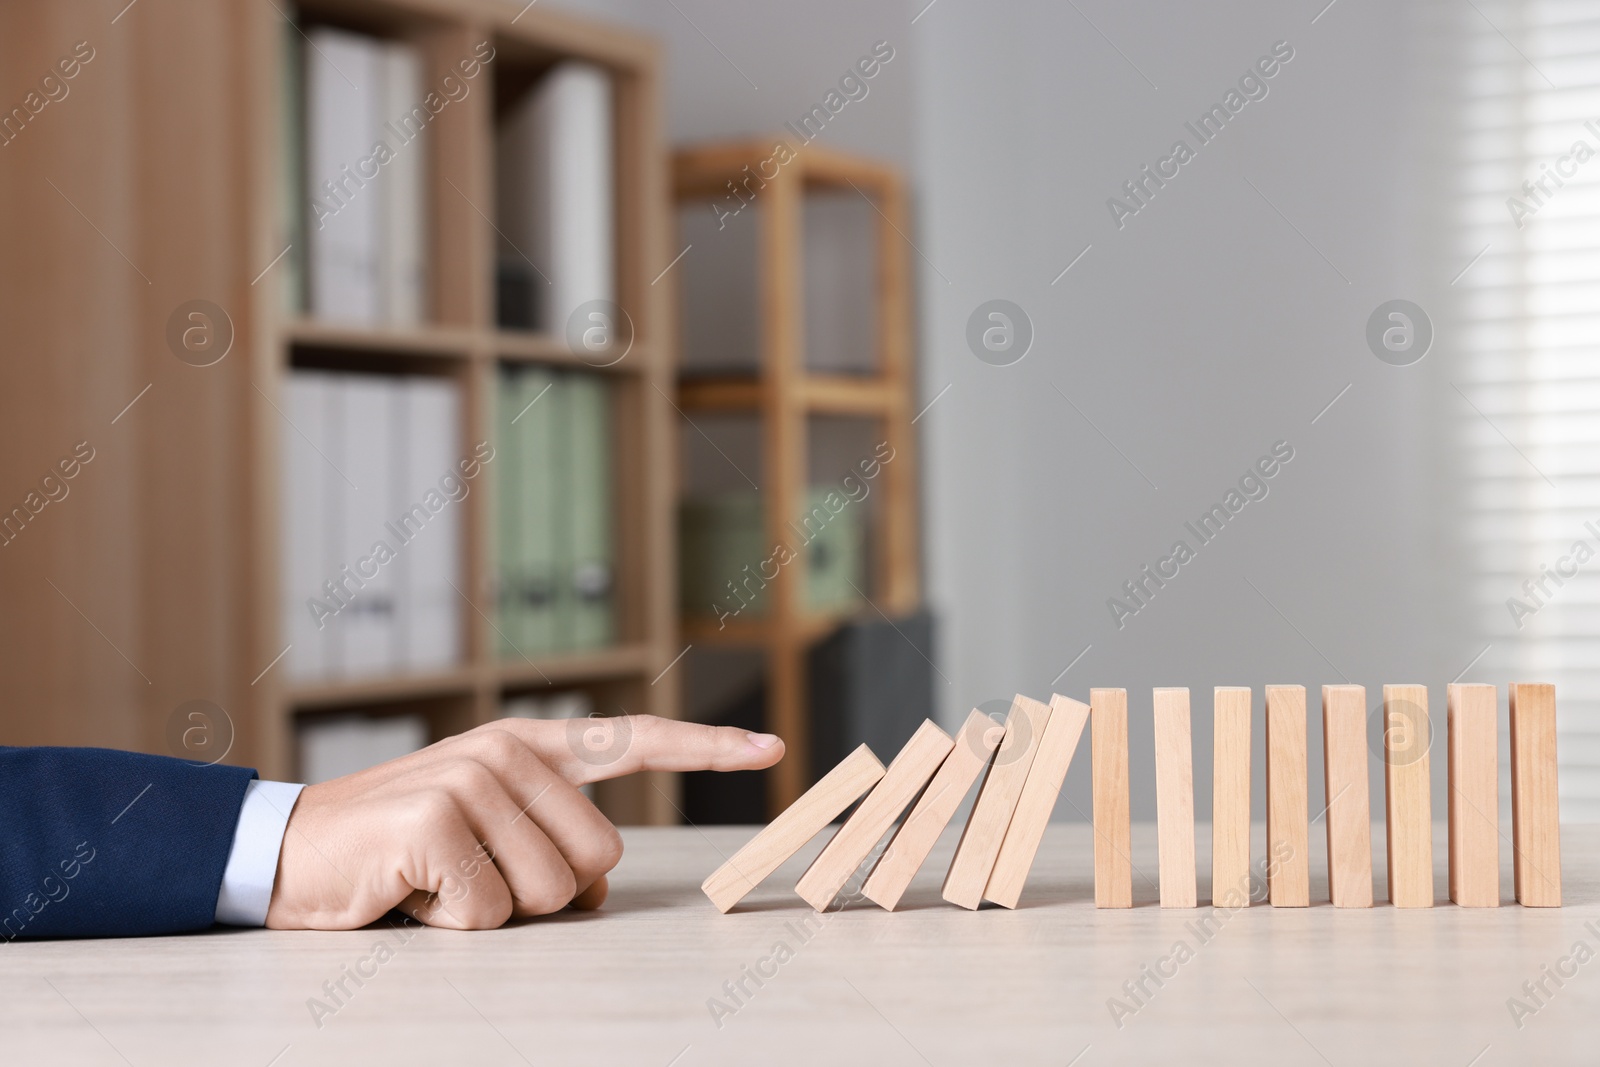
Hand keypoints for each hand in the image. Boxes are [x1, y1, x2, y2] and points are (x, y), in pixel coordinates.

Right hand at [265, 715, 783, 929]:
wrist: (289, 851)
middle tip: (475, 878)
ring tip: (438, 880)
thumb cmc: (399, 853)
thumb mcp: (485, 836)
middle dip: (542, 896)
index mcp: (529, 746)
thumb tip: (592, 887)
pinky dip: (450, 925)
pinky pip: (488, 914)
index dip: (705, 751)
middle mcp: (508, 750)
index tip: (771, 749)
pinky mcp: (437, 818)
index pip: (634, 741)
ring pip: (547, 895)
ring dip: (492, 913)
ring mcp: (473, 778)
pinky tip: (411, 891)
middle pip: (596, 862)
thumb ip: (549, 842)